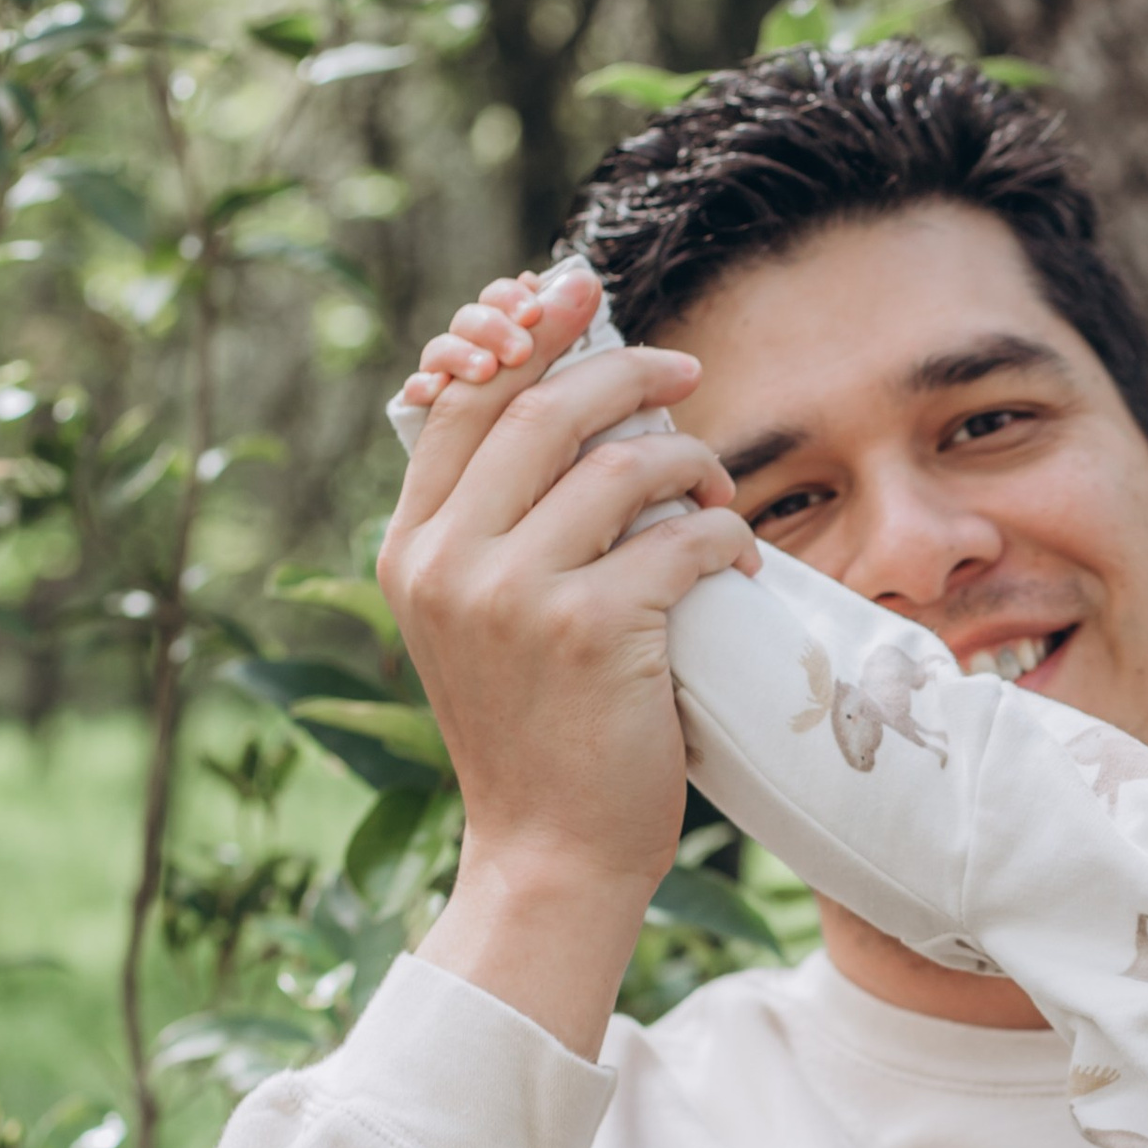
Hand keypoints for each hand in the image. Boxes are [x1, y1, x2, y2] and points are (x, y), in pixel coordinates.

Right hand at [379, 261, 757, 1052]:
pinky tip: (736, 558)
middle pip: (543, 406)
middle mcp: (448, 560)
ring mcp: (513, 593)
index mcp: (411, 547)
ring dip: (690, 461)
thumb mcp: (481, 623)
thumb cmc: (536, 735)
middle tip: (686, 370)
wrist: (548, 854)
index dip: (523, 333)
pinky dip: (721, 536)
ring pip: (620, 463)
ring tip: (717, 493)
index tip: (577, 293)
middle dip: (626, 370)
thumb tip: (572, 416)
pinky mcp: (589, 630)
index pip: (461, 398)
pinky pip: (677, 538)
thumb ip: (498, 527)